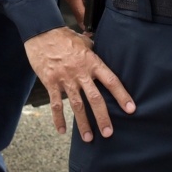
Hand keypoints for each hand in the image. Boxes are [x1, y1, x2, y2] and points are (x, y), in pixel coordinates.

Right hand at [24, 27, 134, 141]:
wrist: (41, 33)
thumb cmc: (64, 36)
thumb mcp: (84, 41)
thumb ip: (94, 50)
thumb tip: (102, 51)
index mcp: (91, 62)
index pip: (111, 81)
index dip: (121, 95)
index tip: (130, 109)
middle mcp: (80, 73)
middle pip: (95, 98)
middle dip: (103, 117)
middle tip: (108, 133)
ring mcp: (65, 79)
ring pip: (77, 105)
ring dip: (83, 124)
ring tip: (89, 138)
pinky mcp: (51, 83)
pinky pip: (55, 105)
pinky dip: (58, 119)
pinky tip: (62, 130)